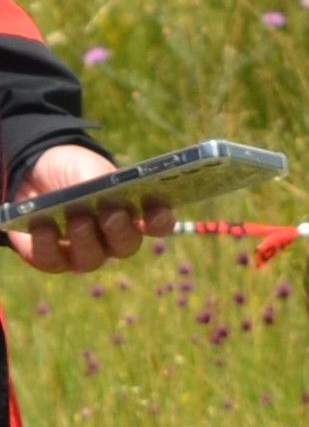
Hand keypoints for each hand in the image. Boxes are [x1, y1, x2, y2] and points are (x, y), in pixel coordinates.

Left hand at [8, 147, 164, 276]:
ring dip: (85, 240)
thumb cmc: (71, 171)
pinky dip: (47, 244)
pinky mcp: (52, 258)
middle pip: (125, 245)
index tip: (155, 214)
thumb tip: (110, 199)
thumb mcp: (86, 166)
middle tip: (111, 216)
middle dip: (120, 232)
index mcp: (132, 214)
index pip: (156, 224)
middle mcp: (112, 240)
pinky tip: (42, 228)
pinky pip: (53, 260)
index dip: (159, 221)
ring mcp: (84, 252)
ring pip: (91, 259)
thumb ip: (101, 180)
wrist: (32, 173)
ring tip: (76, 220)